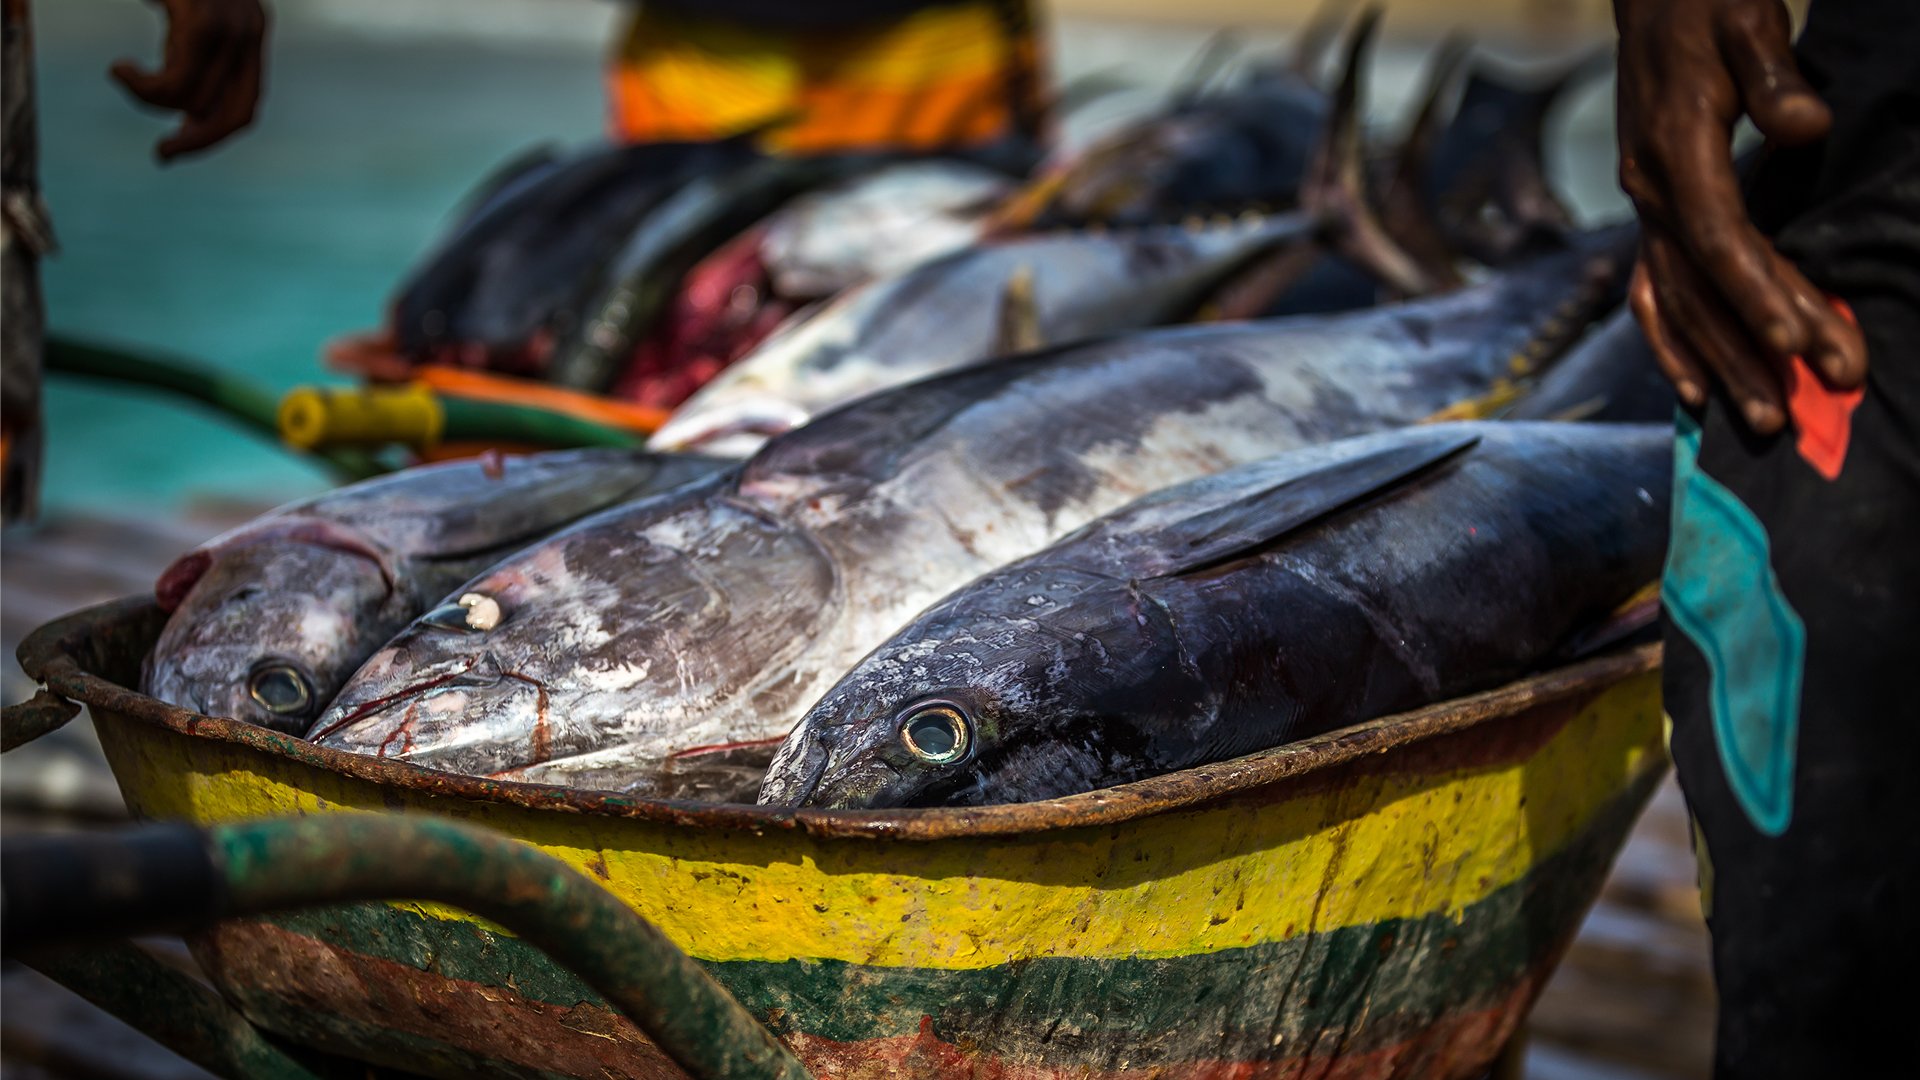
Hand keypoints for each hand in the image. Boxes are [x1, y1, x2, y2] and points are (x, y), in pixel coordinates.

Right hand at [111, 0, 266, 161]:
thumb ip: (193, 53)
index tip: (179, 146)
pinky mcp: (204, 23)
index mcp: (250, 31)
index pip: (245, 105)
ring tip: (125, 74)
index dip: (214, 135)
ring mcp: (232, 27)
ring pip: (199, 101)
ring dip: (153, 101)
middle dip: (197, 142)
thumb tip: (188, 110)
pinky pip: (178, 82)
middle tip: (162, 154)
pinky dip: (144, 88)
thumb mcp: (185, 11)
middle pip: (236, 114)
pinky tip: (121, 69)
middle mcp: (249, 30)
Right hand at [1614, 0, 1864, 433]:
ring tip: (1763, 419)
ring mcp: (1647, 207)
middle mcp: (1650, 191)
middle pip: (1698, 289)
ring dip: (1719, 364)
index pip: (1719, 239)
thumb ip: (1772, 77)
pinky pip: (1654, 292)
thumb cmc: (1708, 5)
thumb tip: (1805, 129)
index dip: (1759, 294)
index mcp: (1673, 151)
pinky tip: (1698, 390)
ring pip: (1677, 302)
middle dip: (1749, 351)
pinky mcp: (1655, 213)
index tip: (1801, 344)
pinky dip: (1673, 344)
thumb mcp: (1747, 22)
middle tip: (1801, 407)